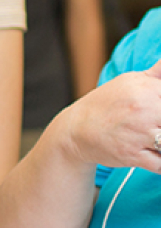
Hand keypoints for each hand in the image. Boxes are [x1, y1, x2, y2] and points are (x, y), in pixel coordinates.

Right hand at [59, 58, 160, 172]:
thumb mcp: (132, 81)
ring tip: (154, 138)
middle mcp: (144, 108)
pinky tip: (153, 154)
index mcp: (147, 88)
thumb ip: (159, 72)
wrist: (75, 130)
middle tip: (156, 125)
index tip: (158, 113)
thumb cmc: (108, 104)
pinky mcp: (134, 155)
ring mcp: (139, 133)